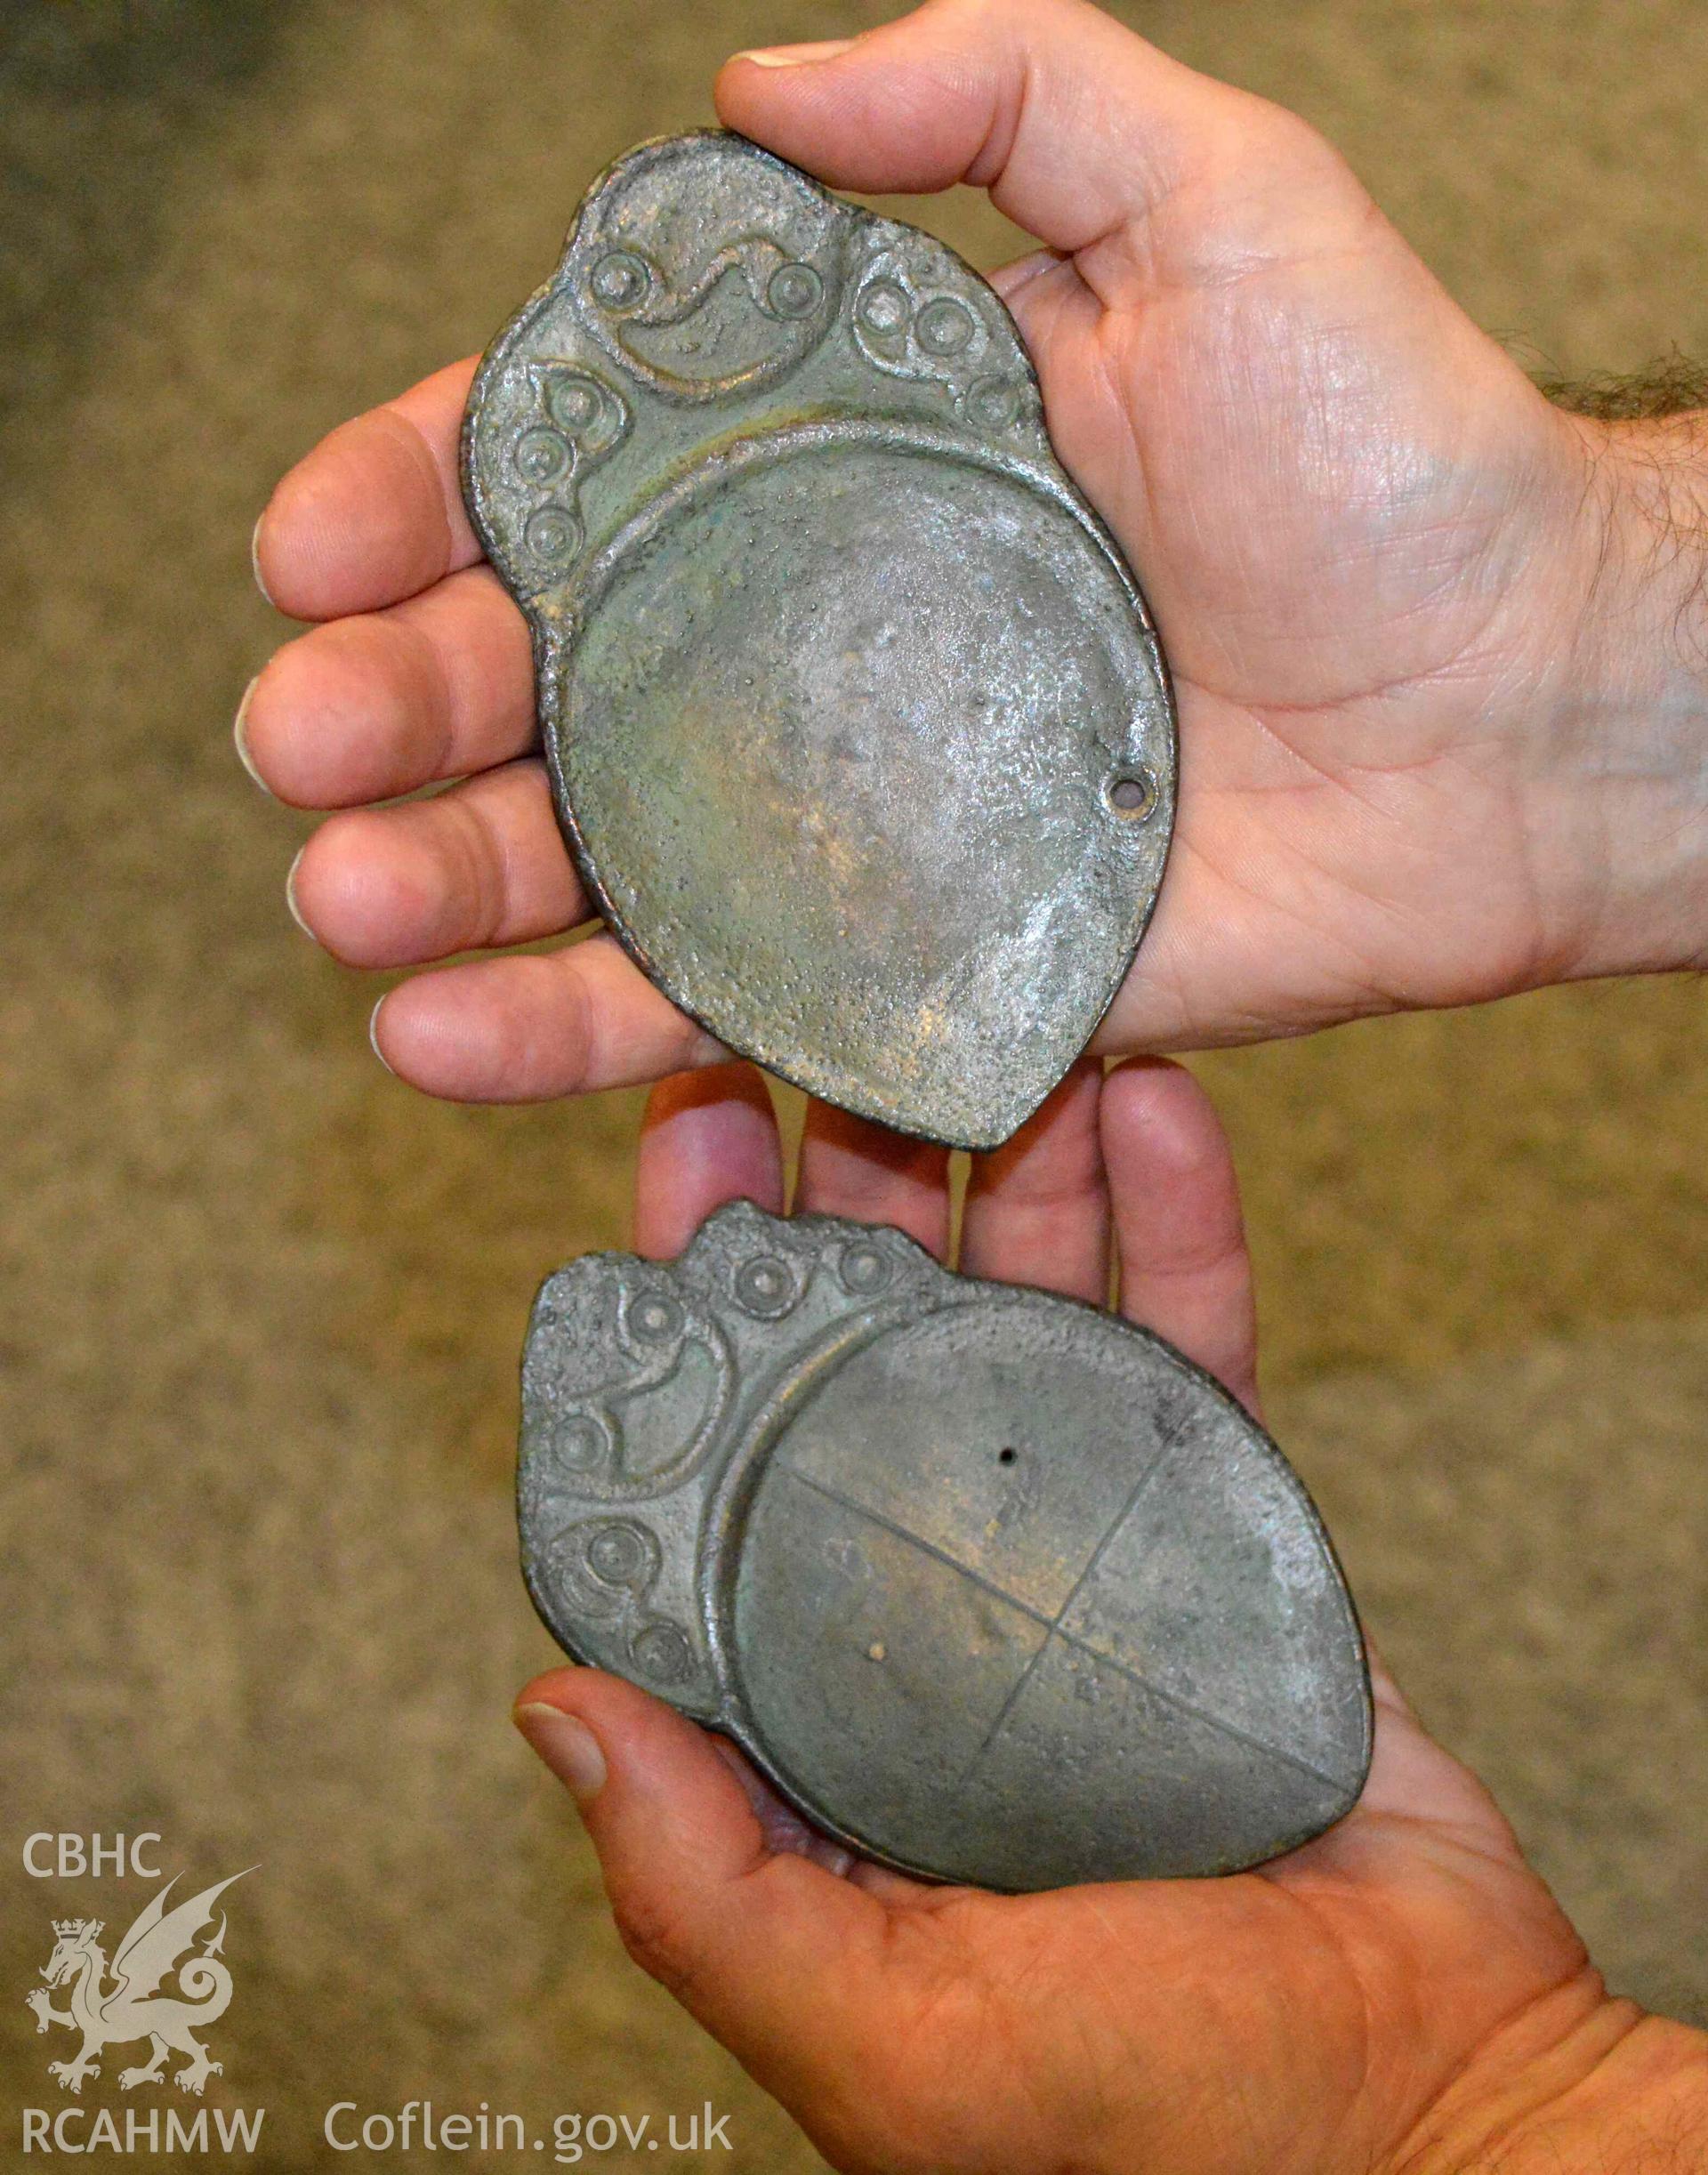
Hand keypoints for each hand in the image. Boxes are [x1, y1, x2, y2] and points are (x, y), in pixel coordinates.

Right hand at [240, 0, 1707, 1105]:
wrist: (1525, 703)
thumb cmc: (1397, 447)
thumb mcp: (1215, 197)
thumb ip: (995, 98)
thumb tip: (746, 92)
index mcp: (842, 462)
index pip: (581, 472)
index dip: (427, 498)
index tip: (317, 545)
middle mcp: (812, 643)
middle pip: (549, 683)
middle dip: (399, 711)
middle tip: (301, 746)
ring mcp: (850, 822)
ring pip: (597, 863)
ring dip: (447, 890)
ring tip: (339, 907)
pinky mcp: (913, 970)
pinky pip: (721, 1008)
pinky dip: (580, 1035)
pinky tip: (450, 1041)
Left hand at [512, 1059, 1706, 2174]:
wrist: (1431, 2116)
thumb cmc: (1159, 2116)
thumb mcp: (890, 2032)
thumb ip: (707, 1884)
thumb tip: (555, 1707)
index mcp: (831, 1703)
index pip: (725, 1475)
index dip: (694, 1328)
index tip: (670, 1181)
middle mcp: (937, 1598)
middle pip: (862, 1353)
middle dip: (828, 1197)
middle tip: (795, 1045)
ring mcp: (1081, 1544)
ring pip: (1022, 1314)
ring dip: (1000, 1169)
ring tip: (979, 1032)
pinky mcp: (1218, 1519)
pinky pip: (1191, 1342)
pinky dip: (1174, 1220)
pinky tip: (1156, 1103)